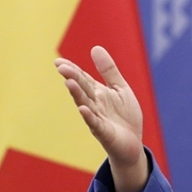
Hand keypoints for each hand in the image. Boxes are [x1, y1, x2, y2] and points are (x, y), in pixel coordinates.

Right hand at [55, 46, 147, 191]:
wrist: (133, 144)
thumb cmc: (125, 116)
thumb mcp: (120, 88)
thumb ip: (109, 70)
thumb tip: (95, 47)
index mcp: (97, 93)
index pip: (82, 78)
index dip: (72, 69)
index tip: (58, 62)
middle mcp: (94, 105)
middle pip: (82, 89)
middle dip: (72, 78)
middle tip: (61, 67)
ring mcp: (98, 119)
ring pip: (85, 105)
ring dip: (77, 94)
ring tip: (69, 83)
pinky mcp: (105, 133)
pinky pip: (96, 124)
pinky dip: (89, 117)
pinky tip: (83, 110)